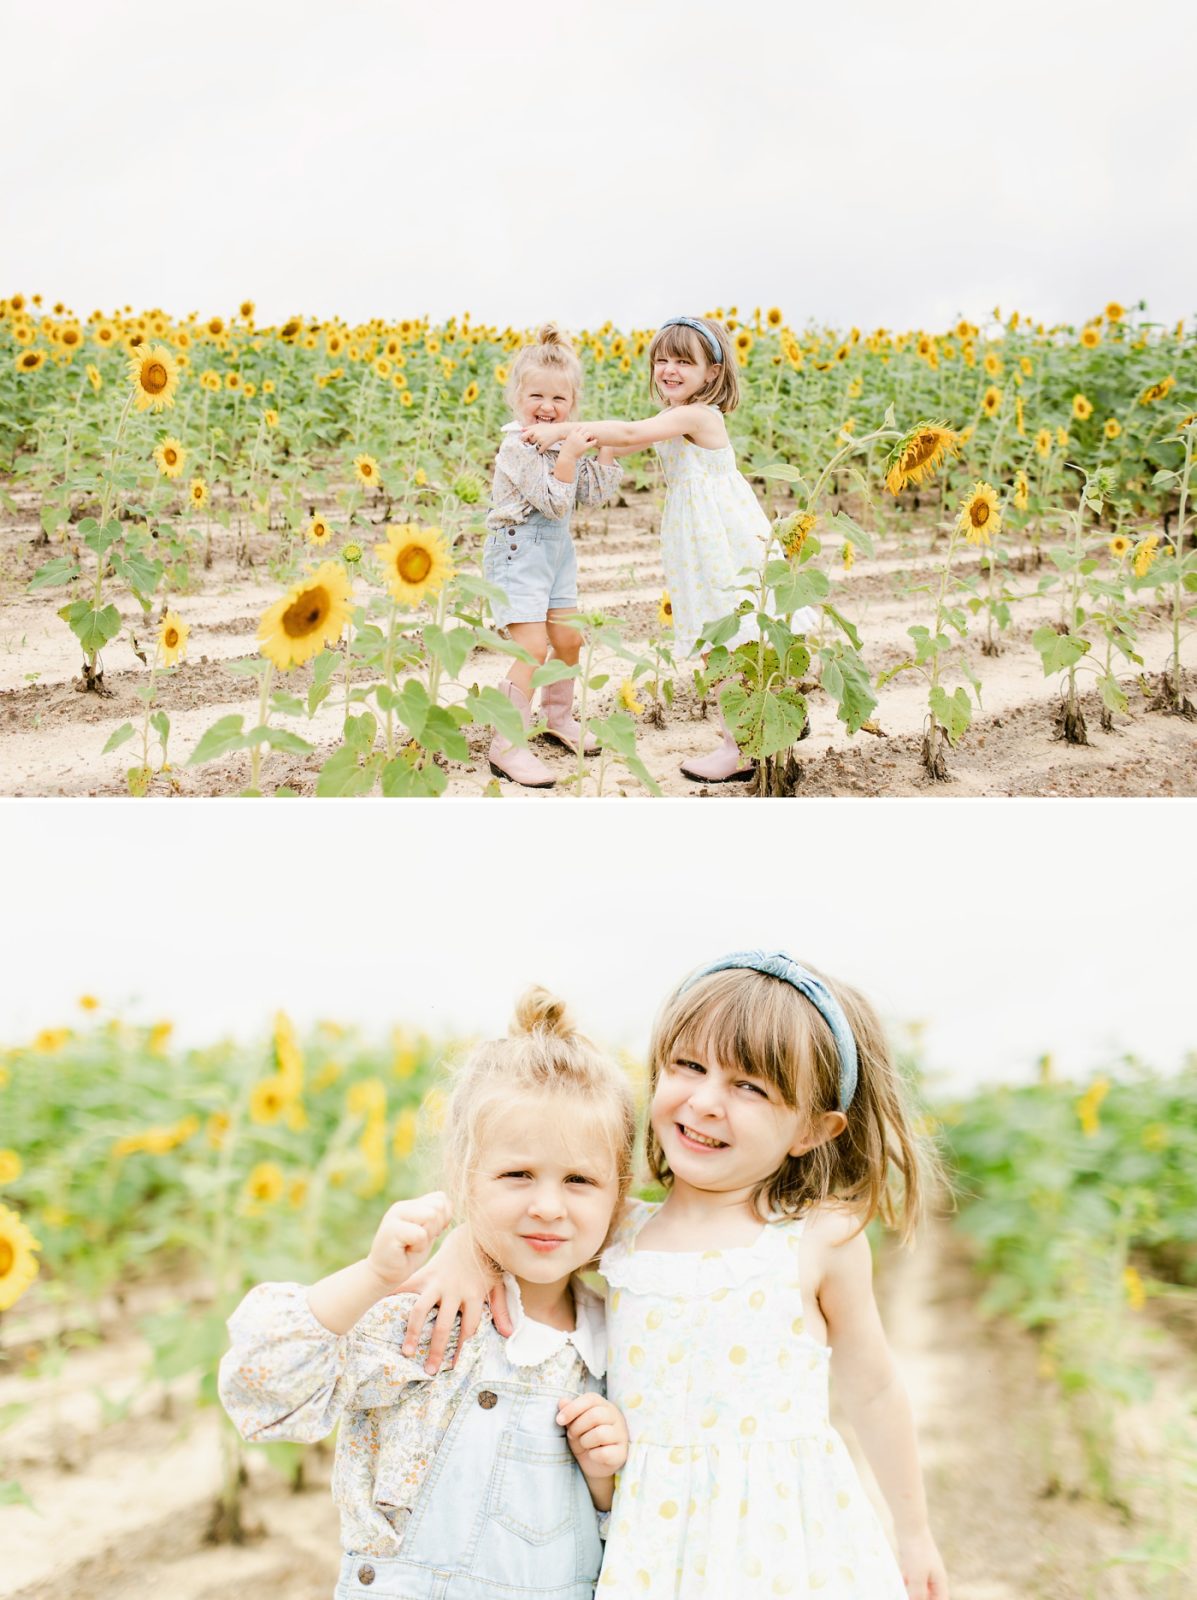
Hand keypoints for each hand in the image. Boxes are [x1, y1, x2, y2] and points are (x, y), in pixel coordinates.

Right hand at [365, 1192, 451, 1295]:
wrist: (385, 1274)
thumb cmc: (408, 1254)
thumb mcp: (428, 1232)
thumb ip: (437, 1216)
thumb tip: (448, 1205)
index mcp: (411, 1204)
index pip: (441, 1198)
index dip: (443, 1218)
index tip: (429, 1233)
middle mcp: (402, 1206)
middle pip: (438, 1207)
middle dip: (436, 1228)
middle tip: (420, 1241)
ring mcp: (395, 1216)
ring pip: (431, 1216)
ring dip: (427, 1237)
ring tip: (413, 1244)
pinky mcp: (391, 1230)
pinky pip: (420, 1234)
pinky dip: (419, 1247)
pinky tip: (406, 1250)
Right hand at [399, 1223, 510, 1371]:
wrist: (472, 1234)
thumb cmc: (485, 1263)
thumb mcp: (497, 1284)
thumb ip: (501, 1308)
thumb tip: (509, 1333)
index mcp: (474, 1294)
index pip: (468, 1328)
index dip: (461, 1349)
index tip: (452, 1367)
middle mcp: (454, 1290)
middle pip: (443, 1325)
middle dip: (436, 1350)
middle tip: (429, 1370)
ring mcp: (437, 1282)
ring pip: (421, 1309)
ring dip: (413, 1332)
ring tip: (407, 1351)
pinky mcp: (425, 1273)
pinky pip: (406, 1287)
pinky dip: (393, 1298)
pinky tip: (380, 1311)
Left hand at [521, 422, 564, 450]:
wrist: (558, 430)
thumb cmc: (548, 428)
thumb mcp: (539, 425)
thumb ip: (530, 427)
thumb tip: (521, 430)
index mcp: (533, 429)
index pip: (523, 436)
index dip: (523, 438)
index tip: (525, 439)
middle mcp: (536, 434)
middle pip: (528, 441)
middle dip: (530, 442)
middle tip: (533, 441)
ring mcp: (540, 440)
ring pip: (534, 446)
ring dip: (536, 445)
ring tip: (542, 441)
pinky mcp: (545, 445)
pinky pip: (539, 451)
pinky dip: (541, 450)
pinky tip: (544, 446)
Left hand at [556, 1392, 627, 1478]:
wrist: (594, 1465)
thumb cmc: (585, 1439)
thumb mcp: (575, 1425)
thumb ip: (570, 1412)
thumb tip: (562, 1401)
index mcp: (605, 1406)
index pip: (591, 1399)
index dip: (573, 1408)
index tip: (559, 1420)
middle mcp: (616, 1417)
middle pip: (595, 1415)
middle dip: (577, 1427)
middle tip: (572, 1435)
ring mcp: (621, 1435)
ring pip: (600, 1434)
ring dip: (585, 1441)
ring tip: (584, 1444)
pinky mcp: (621, 1454)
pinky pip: (604, 1453)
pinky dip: (593, 1455)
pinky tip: (593, 1455)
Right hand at [561, 424, 597, 456]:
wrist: (566, 457)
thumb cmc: (565, 450)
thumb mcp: (567, 441)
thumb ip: (570, 437)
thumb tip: (573, 435)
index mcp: (572, 434)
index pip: (579, 427)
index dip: (581, 429)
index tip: (582, 433)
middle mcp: (576, 436)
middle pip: (584, 428)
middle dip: (586, 431)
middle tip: (587, 437)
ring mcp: (581, 441)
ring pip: (589, 433)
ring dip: (590, 436)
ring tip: (589, 440)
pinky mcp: (584, 447)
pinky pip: (592, 442)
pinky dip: (594, 441)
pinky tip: (595, 441)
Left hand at [897, 1528, 949, 1598]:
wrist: (910, 1525)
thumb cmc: (917, 1549)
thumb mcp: (917, 1576)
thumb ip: (918, 1593)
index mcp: (939, 1580)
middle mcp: (933, 1575)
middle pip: (927, 1595)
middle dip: (917, 1597)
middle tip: (906, 1596)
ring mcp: (922, 1568)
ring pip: (916, 1586)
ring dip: (909, 1590)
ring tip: (900, 1591)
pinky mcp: (912, 1561)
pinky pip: (909, 1577)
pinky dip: (904, 1580)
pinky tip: (899, 1579)